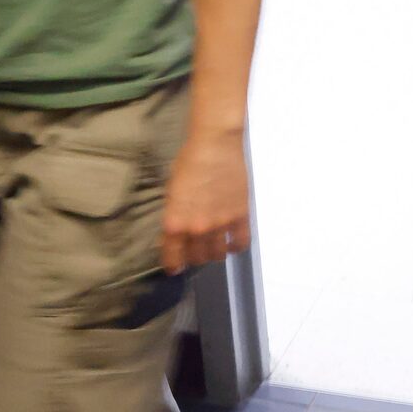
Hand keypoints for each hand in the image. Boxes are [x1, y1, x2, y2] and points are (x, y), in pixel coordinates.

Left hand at [161, 128, 248, 272]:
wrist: (215, 144)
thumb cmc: (188, 162)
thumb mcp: (172, 192)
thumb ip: (174, 216)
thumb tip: (176, 232)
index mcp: (175, 223)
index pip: (173, 259)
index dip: (174, 265)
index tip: (176, 266)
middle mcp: (196, 229)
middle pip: (198, 258)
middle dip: (195, 256)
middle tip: (197, 249)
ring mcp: (220, 224)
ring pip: (218, 254)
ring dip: (215, 253)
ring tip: (215, 245)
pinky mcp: (240, 216)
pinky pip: (240, 242)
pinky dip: (236, 246)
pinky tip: (233, 241)